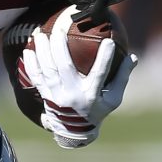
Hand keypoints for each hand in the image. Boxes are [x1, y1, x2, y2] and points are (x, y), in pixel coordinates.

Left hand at [20, 10, 136, 148]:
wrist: (74, 131)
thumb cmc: (97, 110)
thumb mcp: (113, 99)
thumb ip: (121, 77)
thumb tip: (134, 57)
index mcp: (91, 96)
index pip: (99, 74)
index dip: (105, 59)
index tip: (109, 42)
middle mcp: (72, 95)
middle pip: (65, 68)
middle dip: (60, 47)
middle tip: (59, 29)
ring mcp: (56, 96)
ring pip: (47, 70)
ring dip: (42, 51)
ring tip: (39, 33)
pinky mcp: (45, 96)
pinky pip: (36, 78)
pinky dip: (31, 64)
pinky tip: (28, 50)